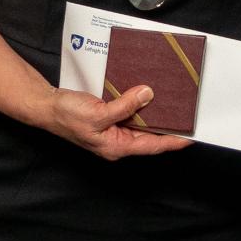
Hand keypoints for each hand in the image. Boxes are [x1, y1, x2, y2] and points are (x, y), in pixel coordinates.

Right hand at [42, 85, 194, 160]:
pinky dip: (142, 104)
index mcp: (116, 147)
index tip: (192, 136)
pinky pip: (131, 112)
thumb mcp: (98, 113)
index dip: (174, 141)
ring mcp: (114, 130)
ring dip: (156, 112)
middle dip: (169, 125)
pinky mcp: (110, 118)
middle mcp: (118, 141)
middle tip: (189, 113)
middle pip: (150, 134)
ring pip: (142, 122)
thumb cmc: (67, 115)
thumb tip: (147, 95)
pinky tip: (151, 93)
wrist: (47, 106)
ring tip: (176, 101)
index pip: (152, 146)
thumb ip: (124, 106)